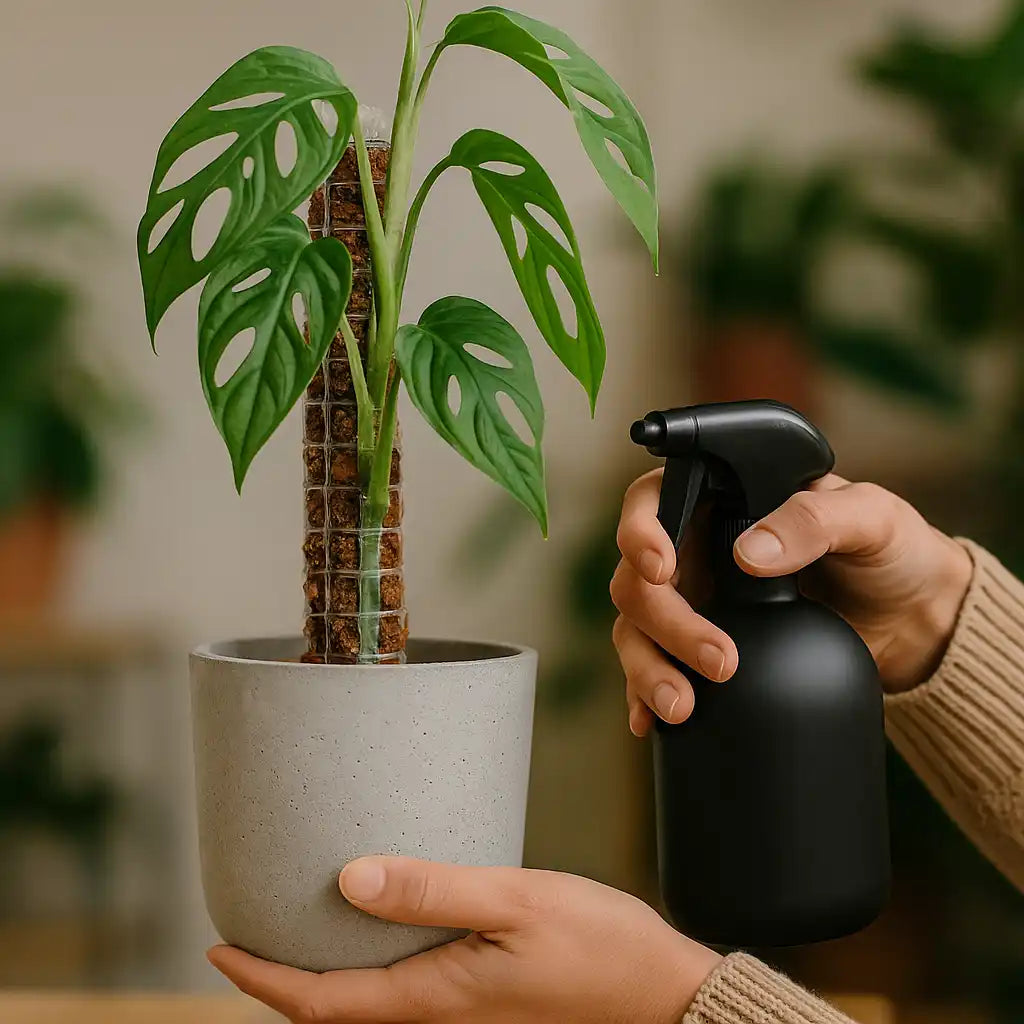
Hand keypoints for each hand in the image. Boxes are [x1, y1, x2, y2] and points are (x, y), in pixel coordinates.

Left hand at [209, 856, 720, 1023]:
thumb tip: (347, 879)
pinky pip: (406, 991)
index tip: (219, 950)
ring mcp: (465, 1013)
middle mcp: (442, 1015)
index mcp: (437, 998)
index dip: (264, 981)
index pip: (325, 1003)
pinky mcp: (485, 998)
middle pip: (338, 1012)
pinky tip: (380, 928)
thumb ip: (433, 890)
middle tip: (245, 937)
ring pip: (371, 1005)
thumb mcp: (515, 903)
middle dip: (282, 984)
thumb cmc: (597, 945)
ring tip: (297, 930)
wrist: (660, 991)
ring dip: (323, 979)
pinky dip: (371, 968)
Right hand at [610, 471, 972, 735]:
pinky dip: (644, 695)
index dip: (639, 532)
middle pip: (637, 577)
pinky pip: (656, 668)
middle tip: (719, 660)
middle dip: (664, 621)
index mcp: (720, 499)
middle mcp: (693, 548)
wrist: (915, 621)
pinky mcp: (700, 649)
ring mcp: (695, 601)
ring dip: (648, 666)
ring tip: (682, 705)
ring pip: (636, 628)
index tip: (661, 569)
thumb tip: (749, 553)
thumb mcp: (870, 520)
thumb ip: (814, 521)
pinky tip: (652, 721)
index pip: (652, 502)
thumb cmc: (892, 550)